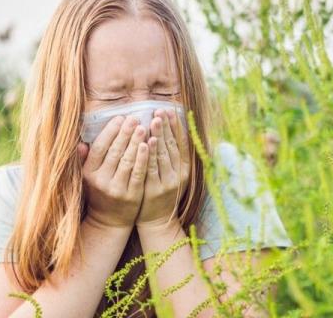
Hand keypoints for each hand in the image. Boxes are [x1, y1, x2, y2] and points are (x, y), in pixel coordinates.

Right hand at [79, 115, 148, 228]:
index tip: (120, 117)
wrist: (109, 222)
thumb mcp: (87, 178)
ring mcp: (117, 188)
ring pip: (127, 161)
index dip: (110, 131)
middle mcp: (101, 181)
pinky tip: (149, 145)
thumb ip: (84, 160)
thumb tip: (81, 143)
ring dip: (135, 142)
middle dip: (125, 133)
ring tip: (143, 127)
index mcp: (89, 173)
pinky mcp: (132, 195)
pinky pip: (138, 173)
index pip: (99, 147)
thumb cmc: (99, 194)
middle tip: (135, 118)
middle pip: (114, 151)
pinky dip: (143, 158)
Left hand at [136, 108, 190, 227]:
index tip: (171, 110)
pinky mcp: (154, 190)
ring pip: (163, 155)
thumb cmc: (163, 194)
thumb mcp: (174, 176)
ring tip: (155, 120)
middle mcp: (179, 175)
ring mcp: (167, 183)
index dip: (177, 126)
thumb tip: (170, 130)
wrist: (157, 221)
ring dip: (159, 136)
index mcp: (185, 169)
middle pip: (172, 146)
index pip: (181, 143)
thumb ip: (173, 156)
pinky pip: (151, 168)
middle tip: (160, 110)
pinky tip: (147, 142)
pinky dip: (150, 154)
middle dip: (167, 127)